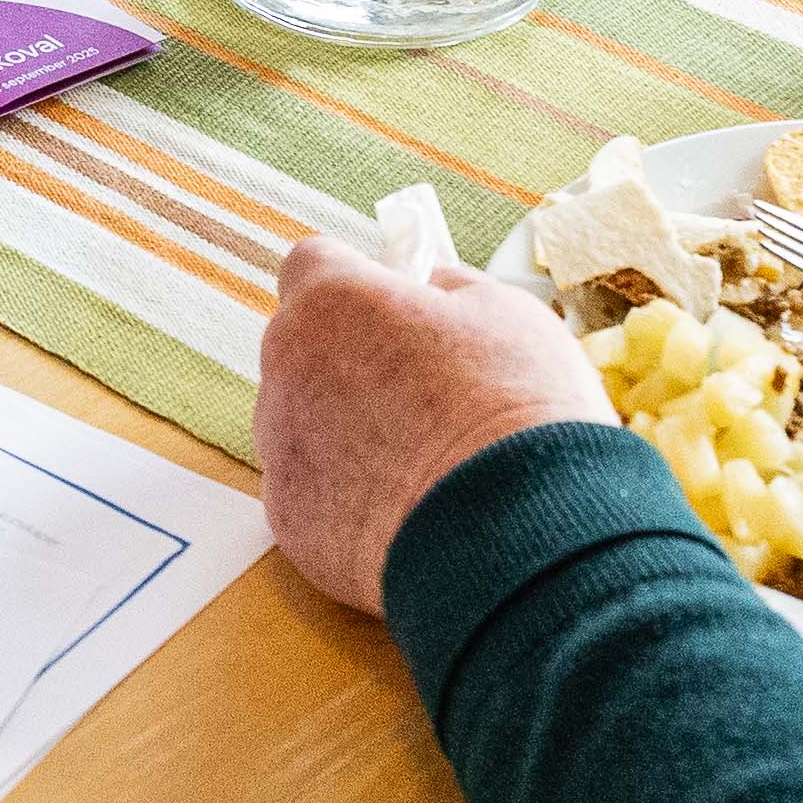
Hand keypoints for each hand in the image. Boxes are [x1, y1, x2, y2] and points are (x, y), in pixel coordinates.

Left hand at [255, 233, 618, 609]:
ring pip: (306, 423)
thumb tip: (432, 291)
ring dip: (349, 430)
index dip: (359, 280)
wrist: (520, 538)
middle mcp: (286, 372)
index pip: (313, 264)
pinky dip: (352, 499)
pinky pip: (316, 494)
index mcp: (331, 305)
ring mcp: (283, 454)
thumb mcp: (506, 313)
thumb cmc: (518, 411)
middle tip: (428, 390)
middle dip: (353, 358)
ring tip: (430, 463)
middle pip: (305, 347)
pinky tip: (414, 512)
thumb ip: (450, 292)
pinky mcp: (292, 526)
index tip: (398, 302)